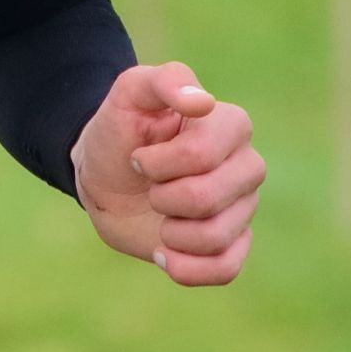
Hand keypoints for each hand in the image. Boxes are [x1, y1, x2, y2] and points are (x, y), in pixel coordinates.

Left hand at [69, 61, 263, 284]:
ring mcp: (243, 208)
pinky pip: (226, 269)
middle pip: (209, 198)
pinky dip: (187, 268)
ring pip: (216, 238)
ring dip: (170, 232)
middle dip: (162, 196)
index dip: (159, 163)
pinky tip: (163, 252)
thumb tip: (203, 103)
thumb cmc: (119, 131)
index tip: (140, 156)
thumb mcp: (128, 93)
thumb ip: (164, 82)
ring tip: (159, 215)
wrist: (103, 177)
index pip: (202, 155)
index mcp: (231, 125)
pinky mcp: (232, 245)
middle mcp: (246, 166)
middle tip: (150, 186)